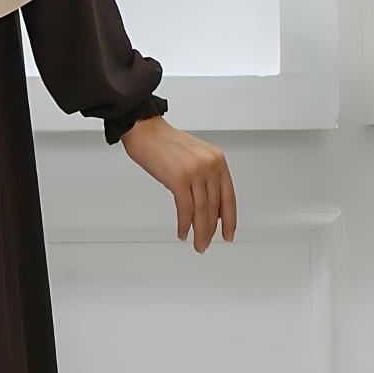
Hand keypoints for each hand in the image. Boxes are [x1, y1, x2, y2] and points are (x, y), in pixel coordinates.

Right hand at [119, 116, 235, 252]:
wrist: (144, 129)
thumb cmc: (163, 142)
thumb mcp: (194, 157)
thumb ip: (204, 178)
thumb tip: (206, 206)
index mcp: (217, 160)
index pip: (229, 196)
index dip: (229, 219)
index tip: (228, 233)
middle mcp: (210, 165)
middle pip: (214, 207)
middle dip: (210, 230)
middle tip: (205, 244)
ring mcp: (195, 172)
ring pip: (202, 211)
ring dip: (199, 232)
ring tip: (197, 243)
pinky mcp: (179, 178)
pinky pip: (185, 209)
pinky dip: (184, 224)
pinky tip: (182, 232)